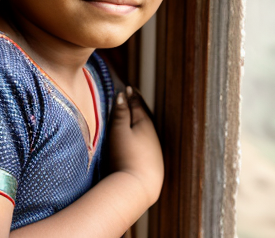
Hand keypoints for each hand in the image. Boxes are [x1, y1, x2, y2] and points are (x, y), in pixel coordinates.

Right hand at [108, 87, 163, 206]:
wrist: (138, 187)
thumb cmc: (126, 156)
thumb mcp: (119, 131)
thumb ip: (121, 112)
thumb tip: (122, 94)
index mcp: (145, 122)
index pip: (137, 103)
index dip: (131, 95)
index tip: (127, 87)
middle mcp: (153, 133)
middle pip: (143, 114)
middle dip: (137, 105)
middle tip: (131, 96)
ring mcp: (154, 147)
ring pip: (146, 127)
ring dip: (139, 119)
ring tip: (133, 113)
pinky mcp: (153, 160)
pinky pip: (147, 139)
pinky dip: (141, 132)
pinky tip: (137, 137)